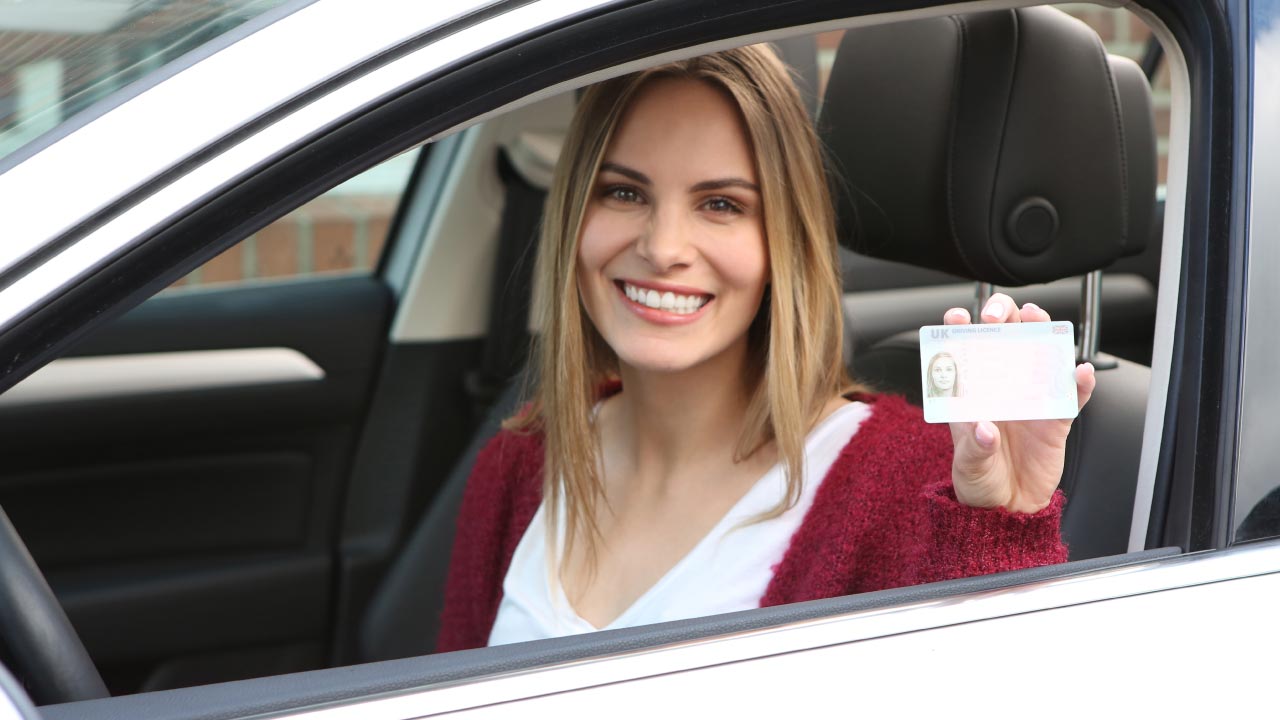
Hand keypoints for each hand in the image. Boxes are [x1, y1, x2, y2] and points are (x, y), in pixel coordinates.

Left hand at [943, 294, 1096, 513]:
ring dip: (1041, 334)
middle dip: (1003, 318)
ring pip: (1039, 356)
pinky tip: (1081, 373)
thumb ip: (974, 448)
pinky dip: (1079, 384)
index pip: (964, 353)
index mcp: (971, 396)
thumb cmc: (980, 483)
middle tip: (1000, 316)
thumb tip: (984, 428)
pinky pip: (1070, 397)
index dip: (960, 329)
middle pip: (1005, 341)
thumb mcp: (968, 468)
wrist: (1008, 509)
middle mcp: (1001, 390)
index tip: (958, 317)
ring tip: (1040, 321)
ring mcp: (1030, 401)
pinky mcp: (1055, 420)